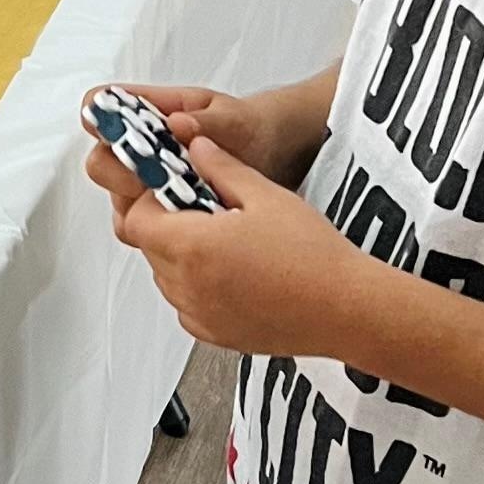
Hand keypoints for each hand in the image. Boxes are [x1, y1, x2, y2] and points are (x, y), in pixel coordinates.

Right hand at [81, 80, 319, 215]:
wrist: (276, 155)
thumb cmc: (249, 127)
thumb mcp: (234, 118)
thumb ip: (207, 120)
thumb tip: (178, 123)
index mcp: (151, 112)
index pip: (103, 105)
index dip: (99, 119)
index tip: (114, 134)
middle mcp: (142, 149)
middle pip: (102, 162)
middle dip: (118, 174)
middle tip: (146, 180)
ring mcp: (149, 183)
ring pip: (119, 202)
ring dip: (138, 208)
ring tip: (175, 206)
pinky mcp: (162, 213)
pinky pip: (140, 230)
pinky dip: (155, 232)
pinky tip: (184, 226)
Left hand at [107, 136, 372, 358]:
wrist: (346, 309)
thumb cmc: (314, 257)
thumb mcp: (266, 195)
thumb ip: (222, 168)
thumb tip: (197, 148)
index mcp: (192, 247)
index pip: (136, 219)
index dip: (150, 200)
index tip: (173, 188)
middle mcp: (187, 287)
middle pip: (150, 248)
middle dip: (168, 224)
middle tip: (206, 209)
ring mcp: (199, 315)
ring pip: (166, 278)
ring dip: (182, 257)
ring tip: (226, 241)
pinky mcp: (215, 335)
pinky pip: (187, 305)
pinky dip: (197, 287)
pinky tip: (234, 272)